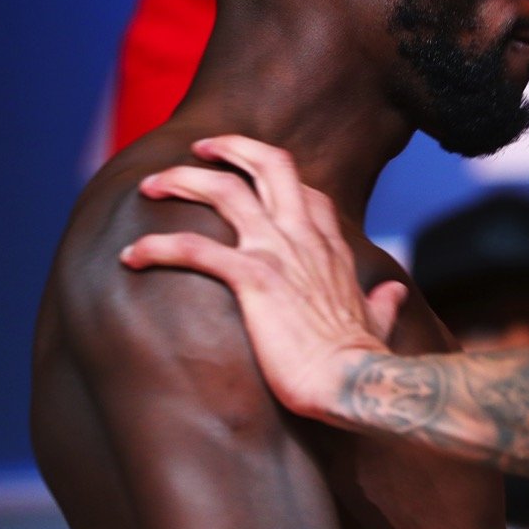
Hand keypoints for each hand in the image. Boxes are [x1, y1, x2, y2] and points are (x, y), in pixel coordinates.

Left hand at [120, 135, 405, 423]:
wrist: (351, 381)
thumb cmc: (360, 360)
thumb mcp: (378, 318)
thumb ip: (384, 300)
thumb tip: (396, 293)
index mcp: (330, 245)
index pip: (304, 188)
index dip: (274, 174)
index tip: (249, 175)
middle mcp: (303, 236)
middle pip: (269, 163)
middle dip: (231, 147)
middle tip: (201, 148)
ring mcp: (278, 252)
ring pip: (226, 190)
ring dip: (183, 180)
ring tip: (151, 184)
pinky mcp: (253, 279)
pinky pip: (195, 249)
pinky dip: (158, 247)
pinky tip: (132, 255)